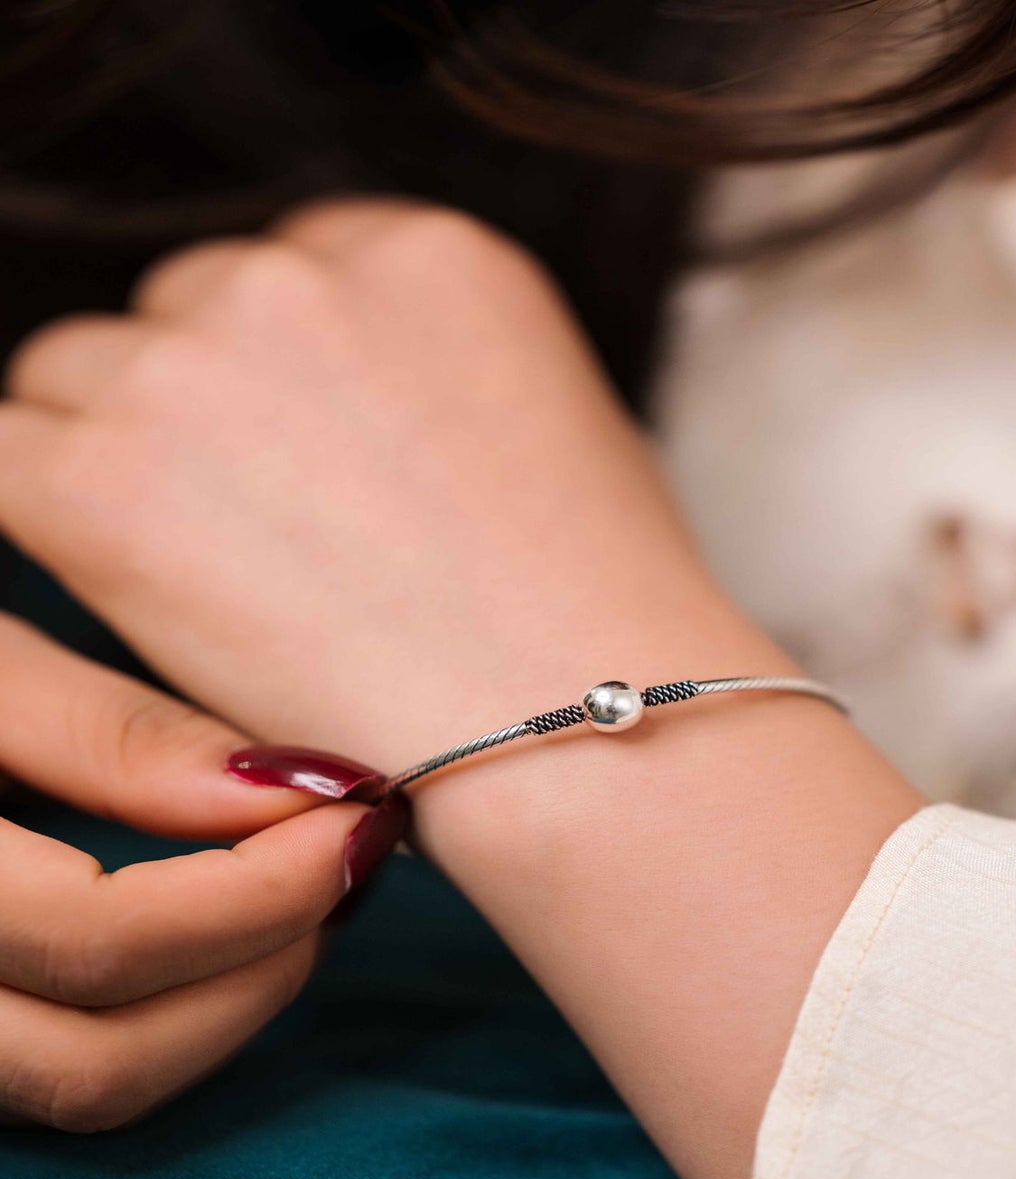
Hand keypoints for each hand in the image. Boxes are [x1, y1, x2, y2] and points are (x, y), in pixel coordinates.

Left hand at [0, 199, 760, 775]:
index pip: (287, 276)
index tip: (306, 476)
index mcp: (424, 251)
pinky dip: (58, 525)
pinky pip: (9, 462)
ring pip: (81, 383)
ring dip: (125, 472)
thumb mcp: (564, 438)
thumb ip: (442, 380)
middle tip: (270, 547)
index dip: (284, 390)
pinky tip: (142, 599)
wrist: (580, 731)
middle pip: (180, 318)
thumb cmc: (598, 625)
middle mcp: (300, 271)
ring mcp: (195, 360)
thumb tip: (358, 419)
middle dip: (205, 421)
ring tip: (228, 593)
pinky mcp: (104, 473)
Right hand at [0, 612, 400, 1129]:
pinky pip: (47, 1069)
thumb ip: (111, 732)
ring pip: (75, 1088)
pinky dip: (158, 1018)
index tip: (356, 810)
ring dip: (220, 1009)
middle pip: (91, 1063)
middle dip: (257, 971)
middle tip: (343, 865)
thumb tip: (296, 789)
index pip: (95, 939)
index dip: (257, 890)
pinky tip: (214, 936)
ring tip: (295, 901)